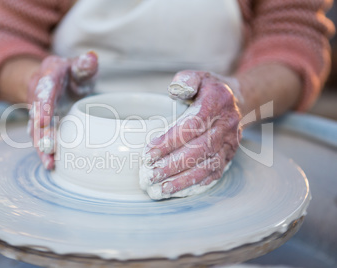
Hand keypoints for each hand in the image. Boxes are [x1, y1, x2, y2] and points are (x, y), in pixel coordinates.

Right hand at [28, 52, 97, 168]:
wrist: (57, 79)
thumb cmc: (72, 73)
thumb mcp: (79, 65)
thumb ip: (84, 64)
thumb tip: (91, 58)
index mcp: (49, 76)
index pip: (44, 90)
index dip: (43, 106)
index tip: (42, 121)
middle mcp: (39, 94)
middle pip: (37, 115)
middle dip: (42, 133)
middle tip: (48, 149)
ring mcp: (39, 110)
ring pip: (37, 130)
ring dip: (42, 147)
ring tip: (49, 163)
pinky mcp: (42, 124)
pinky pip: (41, 137)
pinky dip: (45, 150)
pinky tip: (51, 164)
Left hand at [140, 71, 241, 198]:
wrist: (237, 101)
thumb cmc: (209, 90)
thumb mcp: (198, 77)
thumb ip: (186, 81)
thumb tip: (174, 91)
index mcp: (216, 104)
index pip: (191, 126)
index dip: (169, 142)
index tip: (148, 154)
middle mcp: (226, 126)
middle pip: (198, 150)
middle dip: (171, 166)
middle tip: (149, 176)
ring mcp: (229, 144)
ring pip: (206, 167)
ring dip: (182, 181)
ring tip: (159, 189)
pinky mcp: (229, 156)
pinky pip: (213, 174)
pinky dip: (195, 185)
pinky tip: (176, 192)